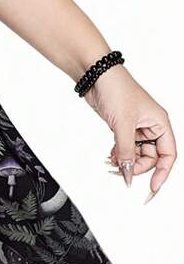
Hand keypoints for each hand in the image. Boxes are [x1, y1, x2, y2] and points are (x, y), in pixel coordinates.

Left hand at [81, 64, 175, 201]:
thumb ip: (127, 152)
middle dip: (137, 167)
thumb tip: (128, 175)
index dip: (162, 173)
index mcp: (160, 123)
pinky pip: (125, 147)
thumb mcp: (123, 125)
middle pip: (152, 158)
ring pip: (137, 154)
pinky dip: (119, 154)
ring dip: (126, 161)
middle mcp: (151, 126)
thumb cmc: (116, 89)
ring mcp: (136, 126)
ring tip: (112, 163)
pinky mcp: (122, 126)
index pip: (168, 155)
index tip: (152, 189)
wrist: (95, 74)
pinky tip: (110, 157)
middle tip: (122, 171)